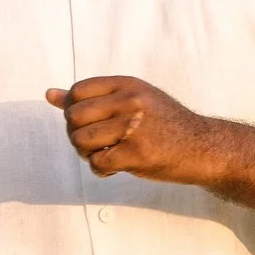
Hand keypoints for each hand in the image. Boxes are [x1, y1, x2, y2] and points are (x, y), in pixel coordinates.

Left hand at [47, 76, 223, 183]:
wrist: (204, 148)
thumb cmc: (164, 124)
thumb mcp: (133, 99)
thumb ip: (92, 97)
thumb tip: (49, 94)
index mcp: (127, 85)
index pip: (77, 92)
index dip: (73, 110)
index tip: (88, 122)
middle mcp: (129, 102)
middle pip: (73, 117)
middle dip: (76, 134)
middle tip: (94, 143)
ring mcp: (133, 128)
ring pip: (81, 141)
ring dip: (86, 153)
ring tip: (103, 155)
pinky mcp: (137, 154)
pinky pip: (97, 163)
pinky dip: (100, 169)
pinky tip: (114, 167)